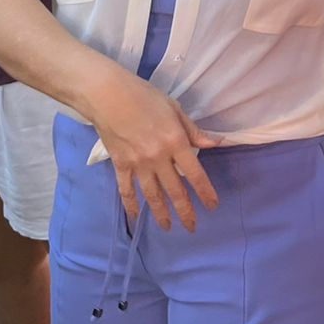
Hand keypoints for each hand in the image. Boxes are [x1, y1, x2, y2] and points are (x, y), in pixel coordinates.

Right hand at [84, 70, 221, 232]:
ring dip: (161, 213)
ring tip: (167, 227)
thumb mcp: (174, 108)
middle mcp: (159, 158)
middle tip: (192, 227)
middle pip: (175, 191)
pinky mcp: (120, 165)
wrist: (107, 95)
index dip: (205, 193)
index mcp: (175, 141)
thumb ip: (193, 130)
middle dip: (185, 211)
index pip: (195, 174)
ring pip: (153, 195)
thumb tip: (216, 143)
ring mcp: (138, 164)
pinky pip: (127, 190)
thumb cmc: (143, 96)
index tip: (212, 207)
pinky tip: (135, 217)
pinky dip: (131, 205)